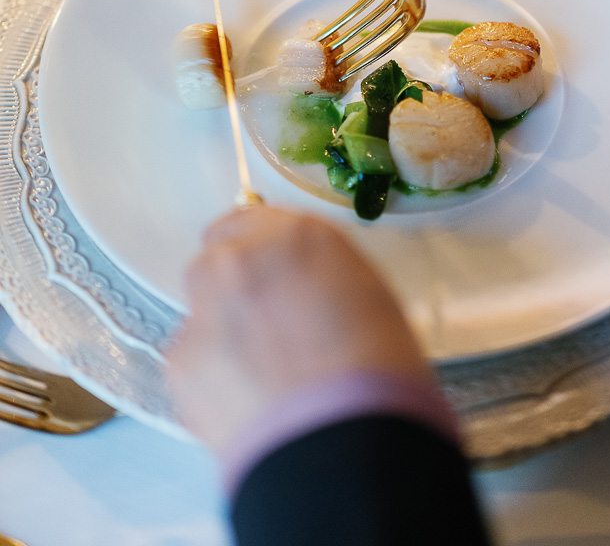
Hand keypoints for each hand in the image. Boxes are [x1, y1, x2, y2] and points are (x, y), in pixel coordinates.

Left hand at [166, 205, 431, 454]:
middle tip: (266, 324)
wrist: (340, 439)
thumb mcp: (367, 295)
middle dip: (234, 284)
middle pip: (217, 258)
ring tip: (258, 372)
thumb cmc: (379, 367)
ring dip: (220, 327)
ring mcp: (204, 309)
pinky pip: (191, 357)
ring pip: (200, 307)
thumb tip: (305, 285)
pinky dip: (212, 375)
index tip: (269, 272)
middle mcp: (240, 260)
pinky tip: (246, 403)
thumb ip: (322, 273)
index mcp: (295, 235)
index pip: (251, 219)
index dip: (257, 248)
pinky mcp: (180, 362)